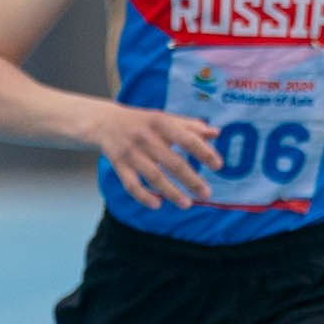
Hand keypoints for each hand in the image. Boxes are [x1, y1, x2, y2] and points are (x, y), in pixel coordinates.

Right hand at [93, 102, 221, 208]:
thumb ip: (190, 126)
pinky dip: (144, 196)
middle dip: (191, 180)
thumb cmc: (143, 122)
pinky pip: (131, 185)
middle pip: (173, 162)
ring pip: (154, 176)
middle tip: (207, 194)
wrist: (105, 122)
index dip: (204, 152)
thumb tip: (216, 133)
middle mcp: (147, 138)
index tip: (218, 165)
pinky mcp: (119, 165)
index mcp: (162, 123)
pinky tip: (157, 204)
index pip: (187, 139)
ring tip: (187, 204)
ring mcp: (132, 153)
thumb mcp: (165, 119)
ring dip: (171, 192)